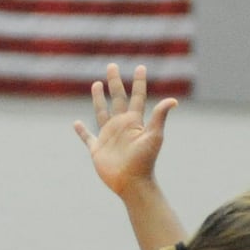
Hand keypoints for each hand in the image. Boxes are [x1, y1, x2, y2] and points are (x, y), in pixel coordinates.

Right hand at [72, 63, 176, 196]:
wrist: (132, 183)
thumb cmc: (145, 161)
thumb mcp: (154, 137)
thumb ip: (159, 117)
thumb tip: (173, 100)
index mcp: (135, 122)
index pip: (137, 97)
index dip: (139, 82)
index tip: (141, 66)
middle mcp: (122, 126)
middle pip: (118, 99)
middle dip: (115, 83)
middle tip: (112, 66)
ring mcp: (109, 137)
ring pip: (102, 112)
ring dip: (99, 99)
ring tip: (96, 84)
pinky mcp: (98, 149)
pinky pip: (88, 137)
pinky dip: (81, 131)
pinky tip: (76, 123)